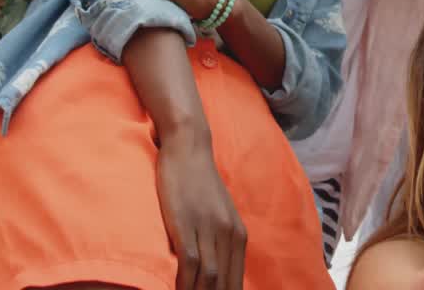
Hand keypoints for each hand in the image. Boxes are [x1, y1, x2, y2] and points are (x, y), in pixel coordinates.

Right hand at [157, 132, 246, 289]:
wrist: (188, 148)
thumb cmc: (199, 182)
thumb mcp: (219, 213)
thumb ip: (222, 241)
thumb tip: (219, 270)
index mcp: (238, 235)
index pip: (236, 282)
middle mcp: (228, 234)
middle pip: (225, 285)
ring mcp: (207, 229)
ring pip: (209, 278)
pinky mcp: (185, 224)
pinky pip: (189, 263)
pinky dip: (185, 283)